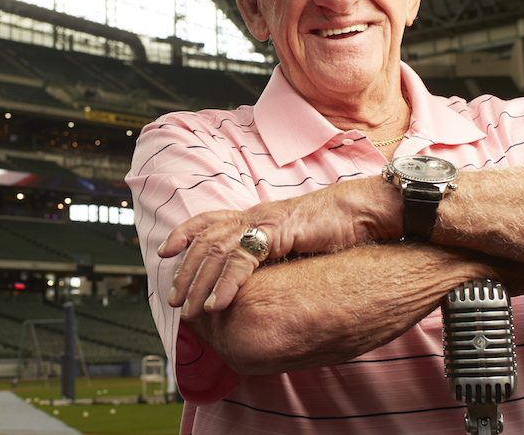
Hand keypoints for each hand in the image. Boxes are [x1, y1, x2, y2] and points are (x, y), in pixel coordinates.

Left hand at [159, 182, 385, 318]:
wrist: (360, 212)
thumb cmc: (332, 228)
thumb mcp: (293, 242)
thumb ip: (272, 256)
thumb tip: (258, 280)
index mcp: (255, 215)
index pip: (209, 220)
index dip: (184, 233)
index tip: (164, 252)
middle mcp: (253, 215)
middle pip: (205, 240)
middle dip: (186, 271)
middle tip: (174, 300)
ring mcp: (263, 222)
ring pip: (217, 251)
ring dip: (200, 283)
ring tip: (190, 311)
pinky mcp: (276, 232)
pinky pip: (242, 260)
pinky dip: (226, 284)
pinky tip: (217, 304)